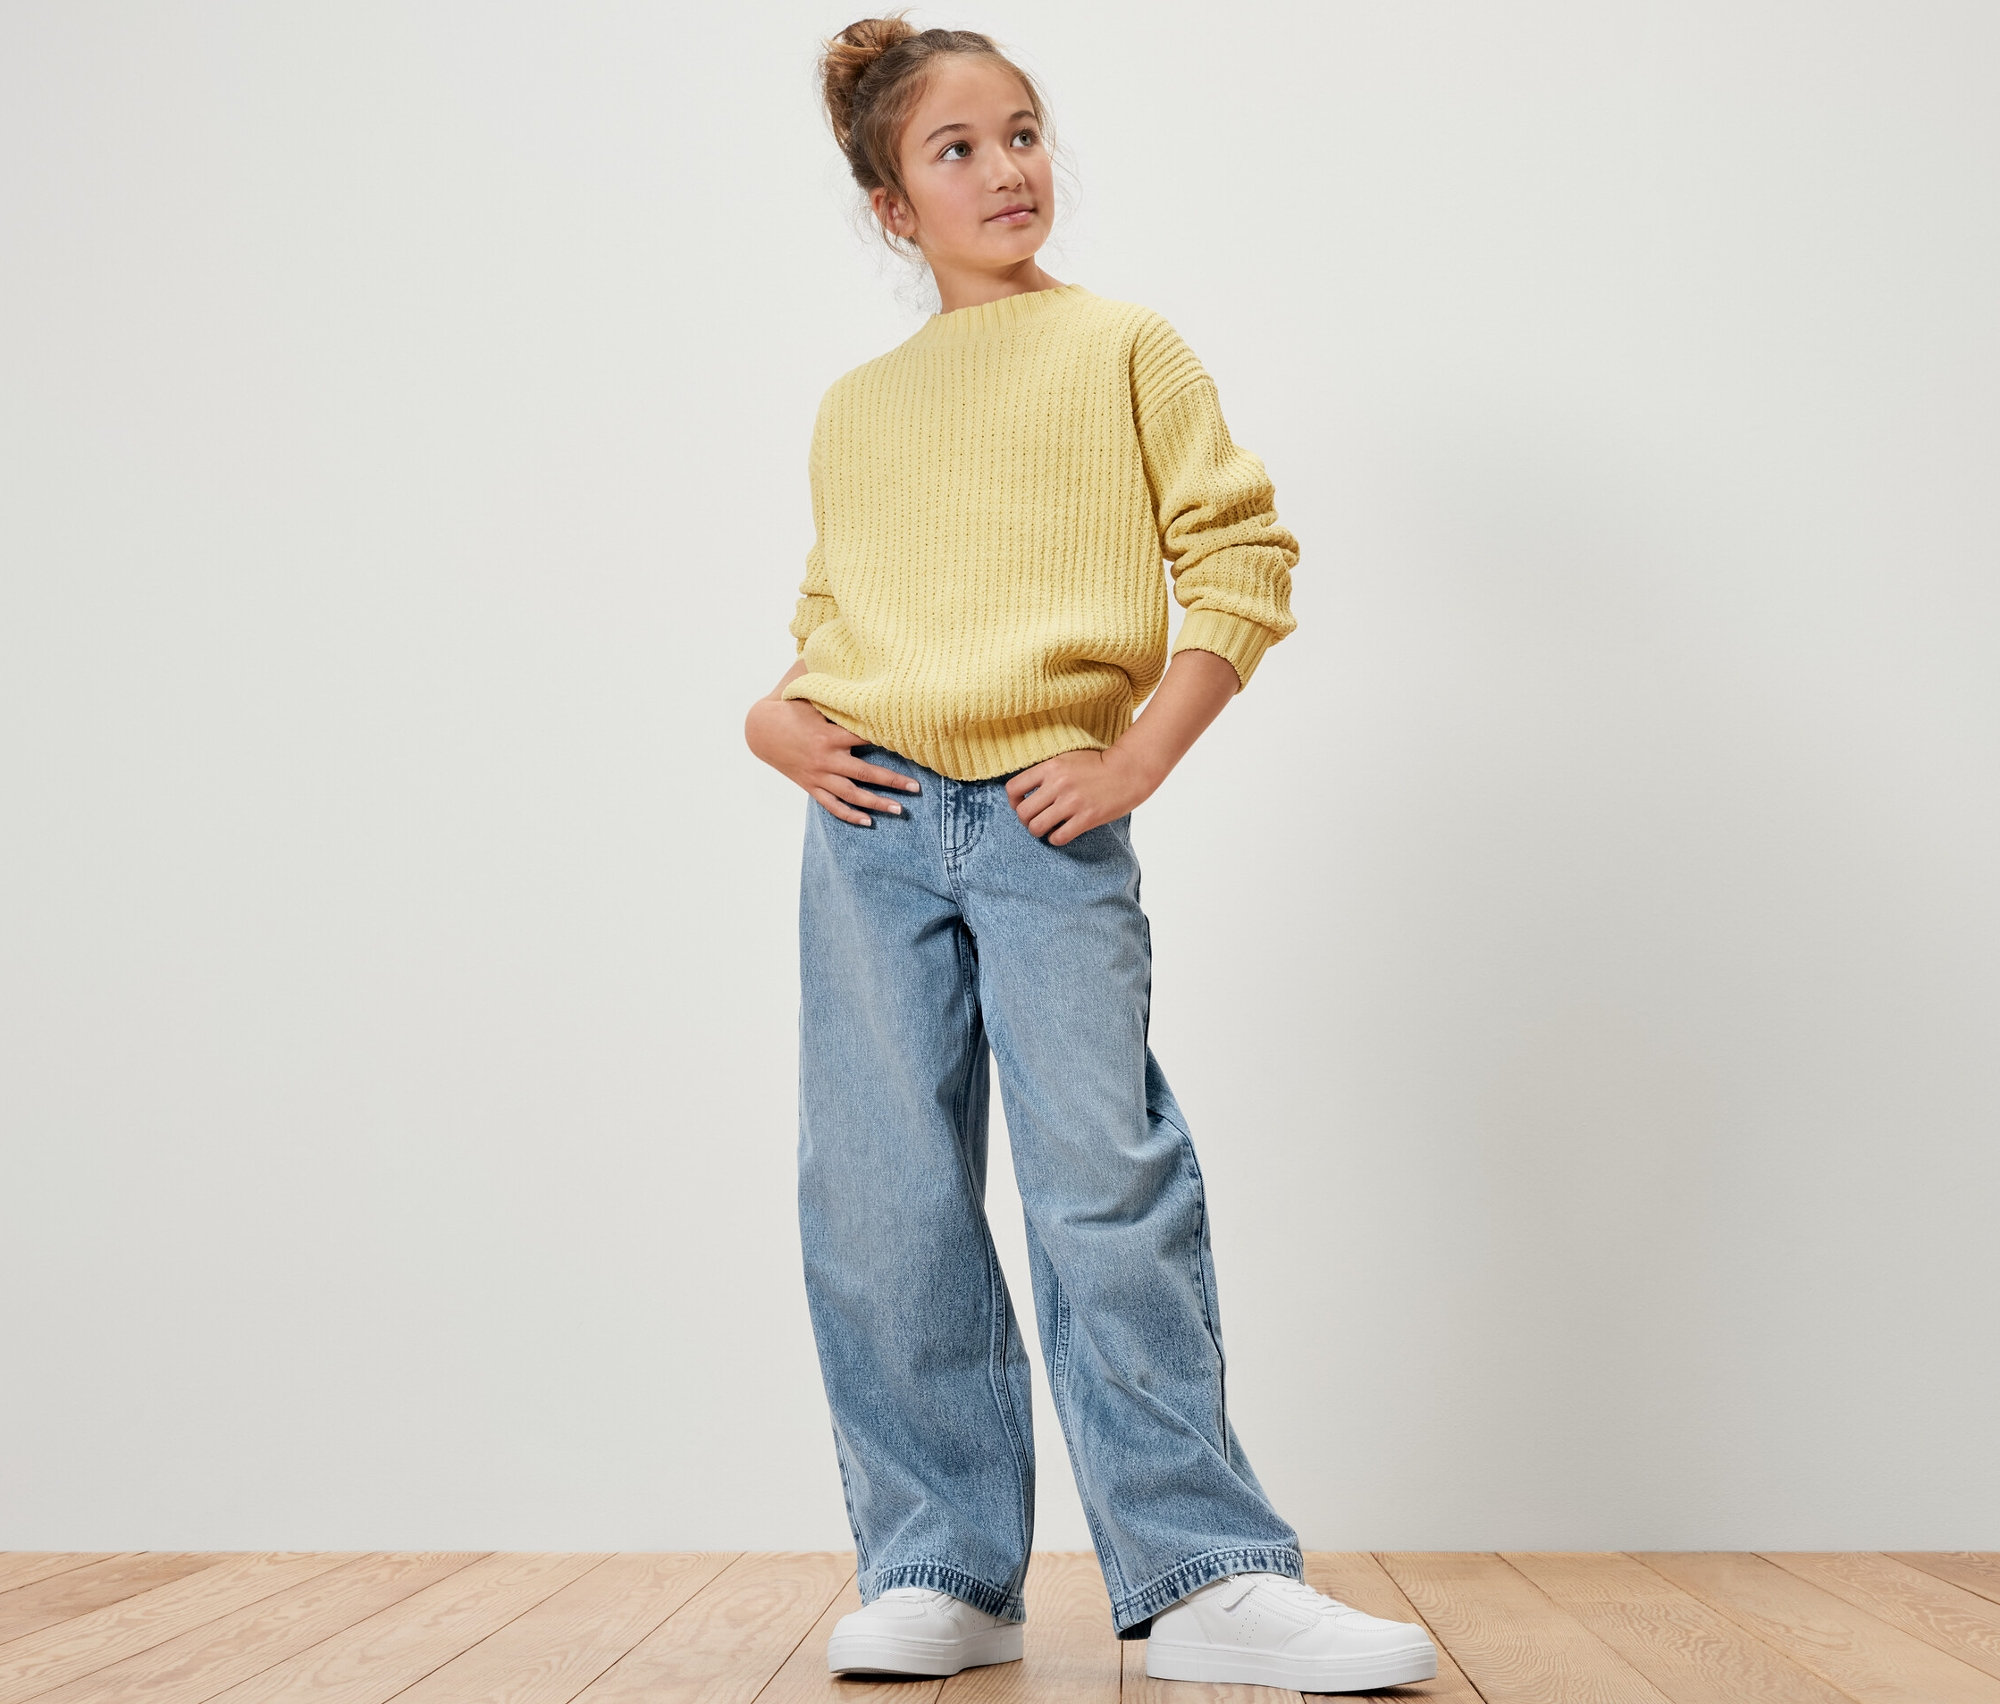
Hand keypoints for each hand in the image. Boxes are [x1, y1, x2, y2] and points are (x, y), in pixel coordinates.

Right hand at [745, 695, 918, 825]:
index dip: (889, 740)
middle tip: (916, 788)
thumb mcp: (809, 693)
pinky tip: (867, 822)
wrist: (760, 731)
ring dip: (877, 803)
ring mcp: (819, 775)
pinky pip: (832, 805)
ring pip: (853, 794)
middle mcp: (827, 759)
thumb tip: (848, 658)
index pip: (866, 738)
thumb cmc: (789, 708)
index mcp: (830, 735)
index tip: (912, 744)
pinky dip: (849, 815)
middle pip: (866, 773)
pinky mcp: (811, 786)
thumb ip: (831, 682)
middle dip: (893, 781)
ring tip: (899, 809)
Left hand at [1004, 742, 1158, 844]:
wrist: (1128, 771)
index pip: (1013, 788)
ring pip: (1037, 827)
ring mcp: (1072, 802)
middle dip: (1026, 820)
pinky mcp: (1087, 818)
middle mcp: (1058, 784)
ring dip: (1039, 831)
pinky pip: (1058, 837)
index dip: (1013, 801)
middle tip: (1036, 820)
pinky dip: (1056, 838)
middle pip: (1022, 812)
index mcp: (1050, 767)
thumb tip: (1024, 790)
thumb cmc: (1098, 765)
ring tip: (1048, 827)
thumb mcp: (1067, 758)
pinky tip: (1063, 832)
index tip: (1020, 804)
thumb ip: (1046, 771)